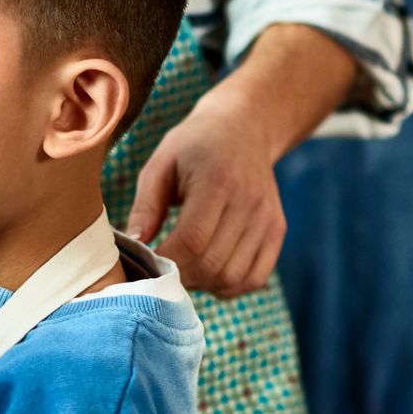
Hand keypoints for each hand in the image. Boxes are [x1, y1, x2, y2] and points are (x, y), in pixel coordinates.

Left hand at [125, 85, 285, 298]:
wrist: (245, 127)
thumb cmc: (194, 145)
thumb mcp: (160, 164)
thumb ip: (146, 206)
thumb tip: (135, 244)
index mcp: (217, 182)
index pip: (191, 241)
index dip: (166, 261)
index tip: (147, 262)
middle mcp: (248, 202)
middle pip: (212, 264)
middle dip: (180, 277)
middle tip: (162, 269)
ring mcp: (267, 219)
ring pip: (233, 277)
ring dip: (203, 284)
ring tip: (184, 269)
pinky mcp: (277, 230)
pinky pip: (255, 278)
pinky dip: (229, 286)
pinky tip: (209, 272)